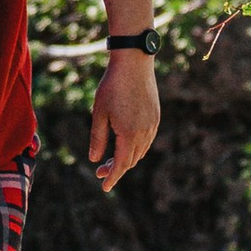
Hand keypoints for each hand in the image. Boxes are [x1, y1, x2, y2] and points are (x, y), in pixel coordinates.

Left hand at [88, 46, 160, 192]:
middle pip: (130, 161)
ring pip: (140, 152)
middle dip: (116, 169)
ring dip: (126, 159)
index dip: (112, 177)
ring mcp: (152, 125)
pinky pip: (146, 141)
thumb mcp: (99, 113)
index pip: (120, 165)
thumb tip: (94, 160)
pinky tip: (124, 144)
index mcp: (129, 134)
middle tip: (100, 171)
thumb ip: (98, 138)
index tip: (104, 187)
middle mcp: (144, 133)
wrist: (134, 62)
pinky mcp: (155, 117)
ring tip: (110, 159)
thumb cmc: (112, 86)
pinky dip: (135, 148)